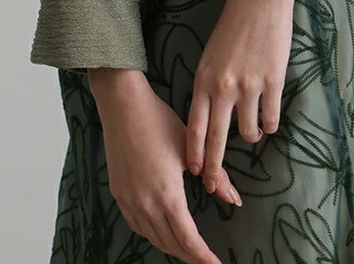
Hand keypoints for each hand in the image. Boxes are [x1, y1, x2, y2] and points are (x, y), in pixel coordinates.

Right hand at [93, 72, 242, 262]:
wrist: (122, 105)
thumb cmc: (159, 121)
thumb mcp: (190, 146)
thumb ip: (215, 176)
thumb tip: (234, 198)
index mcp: (167, 194)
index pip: (188, 239)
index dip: (202, 256)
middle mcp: (145, 204)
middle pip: (170, 243)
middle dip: (190, 256)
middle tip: (206, 261)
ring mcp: (129, 200)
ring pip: (153, 237)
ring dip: (171, 247)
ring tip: (188, 250)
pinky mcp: (119, 194)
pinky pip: (137, 225)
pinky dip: (152, 234)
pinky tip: (160, 231)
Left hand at [185, 0, 293, 194]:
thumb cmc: (233, 25)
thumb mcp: (211, 56)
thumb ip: (208, 86)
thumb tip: (209, 118)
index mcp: (203, 79)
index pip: (194, 127)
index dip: (194, 154)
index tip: (194, 173)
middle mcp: (222, 87)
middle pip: (216, 140)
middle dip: (214, 169)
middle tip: (214, 188)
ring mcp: (249, 86)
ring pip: (248, 133)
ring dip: (251, 136)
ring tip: (253, 129)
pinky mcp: (272, 83)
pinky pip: (270, 120)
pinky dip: (270, 123)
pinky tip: (268, 116)